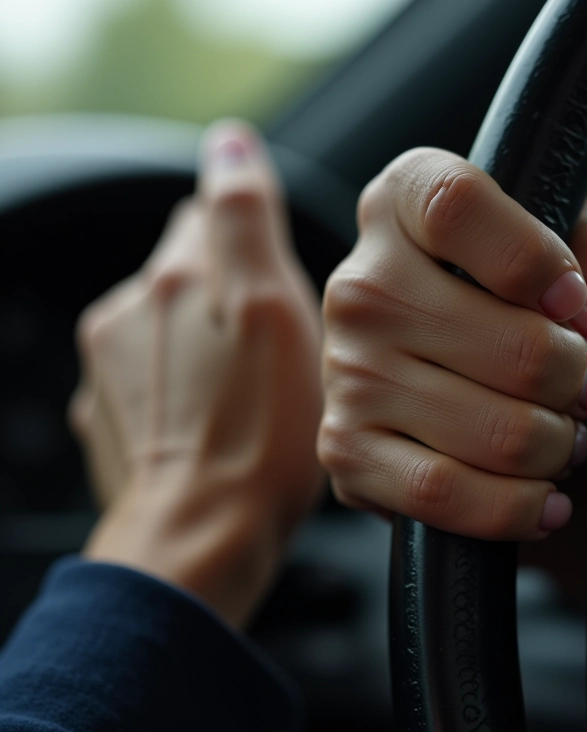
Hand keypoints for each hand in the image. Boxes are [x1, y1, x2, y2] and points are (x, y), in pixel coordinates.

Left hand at [70, 122, 323, 626]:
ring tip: (249, 398)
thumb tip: (228, 140)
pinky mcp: (109, 418)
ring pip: (173, 331)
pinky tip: (218, 424)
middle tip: (274, 357)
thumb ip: (244, 218)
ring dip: (210, 348)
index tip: (279, 297)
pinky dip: (187, 391)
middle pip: (190, 276)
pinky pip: (157, 382)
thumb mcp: (272, 310)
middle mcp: (126, 315)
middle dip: (232, 301)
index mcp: (171, 280)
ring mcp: (109, 372)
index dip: (257, 254)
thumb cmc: (257, 435)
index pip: (209, 217)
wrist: (203, 538)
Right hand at [318, 148, 586, 540]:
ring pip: (492, 429)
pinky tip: (543, 500)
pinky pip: (443, 492)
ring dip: (556, 445)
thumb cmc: (513, 297)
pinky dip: (512, 508)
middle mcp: (359, 286)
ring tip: (569, 437)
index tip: (577, 301)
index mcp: (398, 205)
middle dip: (577, 379)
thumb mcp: (560, 235)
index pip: (456, 208)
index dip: (535, 258)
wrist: (448, 371)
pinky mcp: (344, 448)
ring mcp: (344, 371)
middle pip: (509, 342)